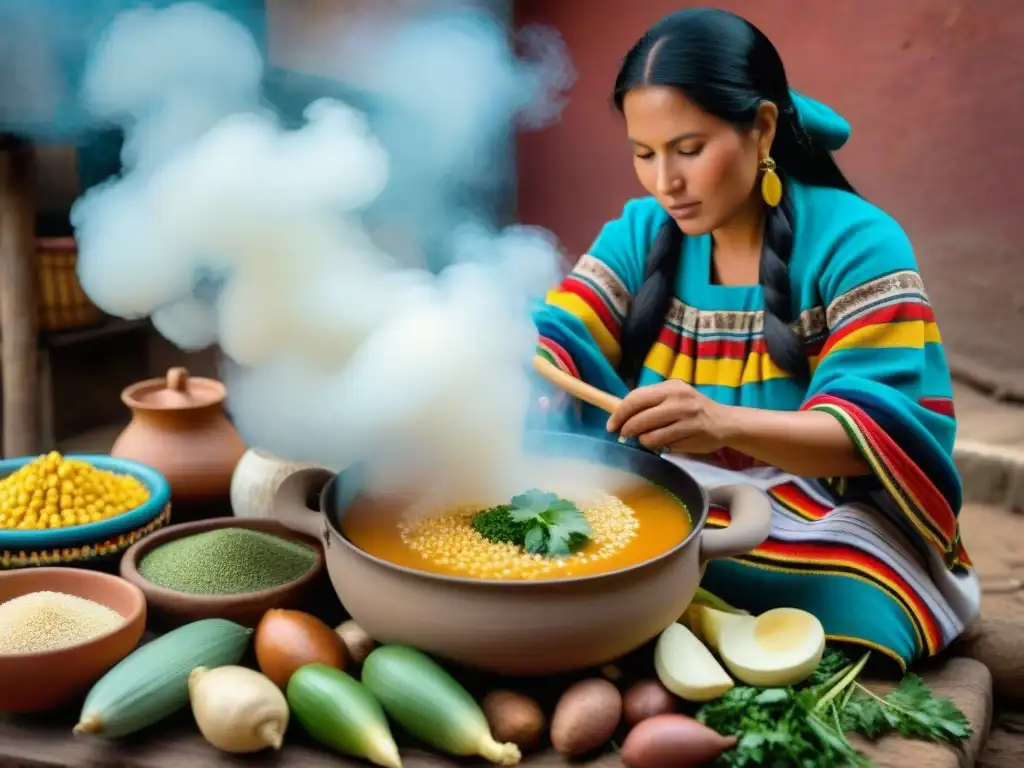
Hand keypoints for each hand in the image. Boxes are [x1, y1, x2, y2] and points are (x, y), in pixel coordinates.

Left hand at [606, 379, 730, 453]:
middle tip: (622, 435)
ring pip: (650, 435)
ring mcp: (687, 418)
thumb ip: (651, 401)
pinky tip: (661, 444)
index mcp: (670, 387)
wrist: (725, 422)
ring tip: (645, 439)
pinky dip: (657, 446)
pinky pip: (664, 445)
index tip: (611, 424)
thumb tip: (620, 413)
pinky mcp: (693, 434)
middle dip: (626, 429)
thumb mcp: (673, 397)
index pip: (636, 398)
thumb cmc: (692, 409)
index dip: (620, 413)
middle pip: (640, 417)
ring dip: (642, 440)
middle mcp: (679, 400)